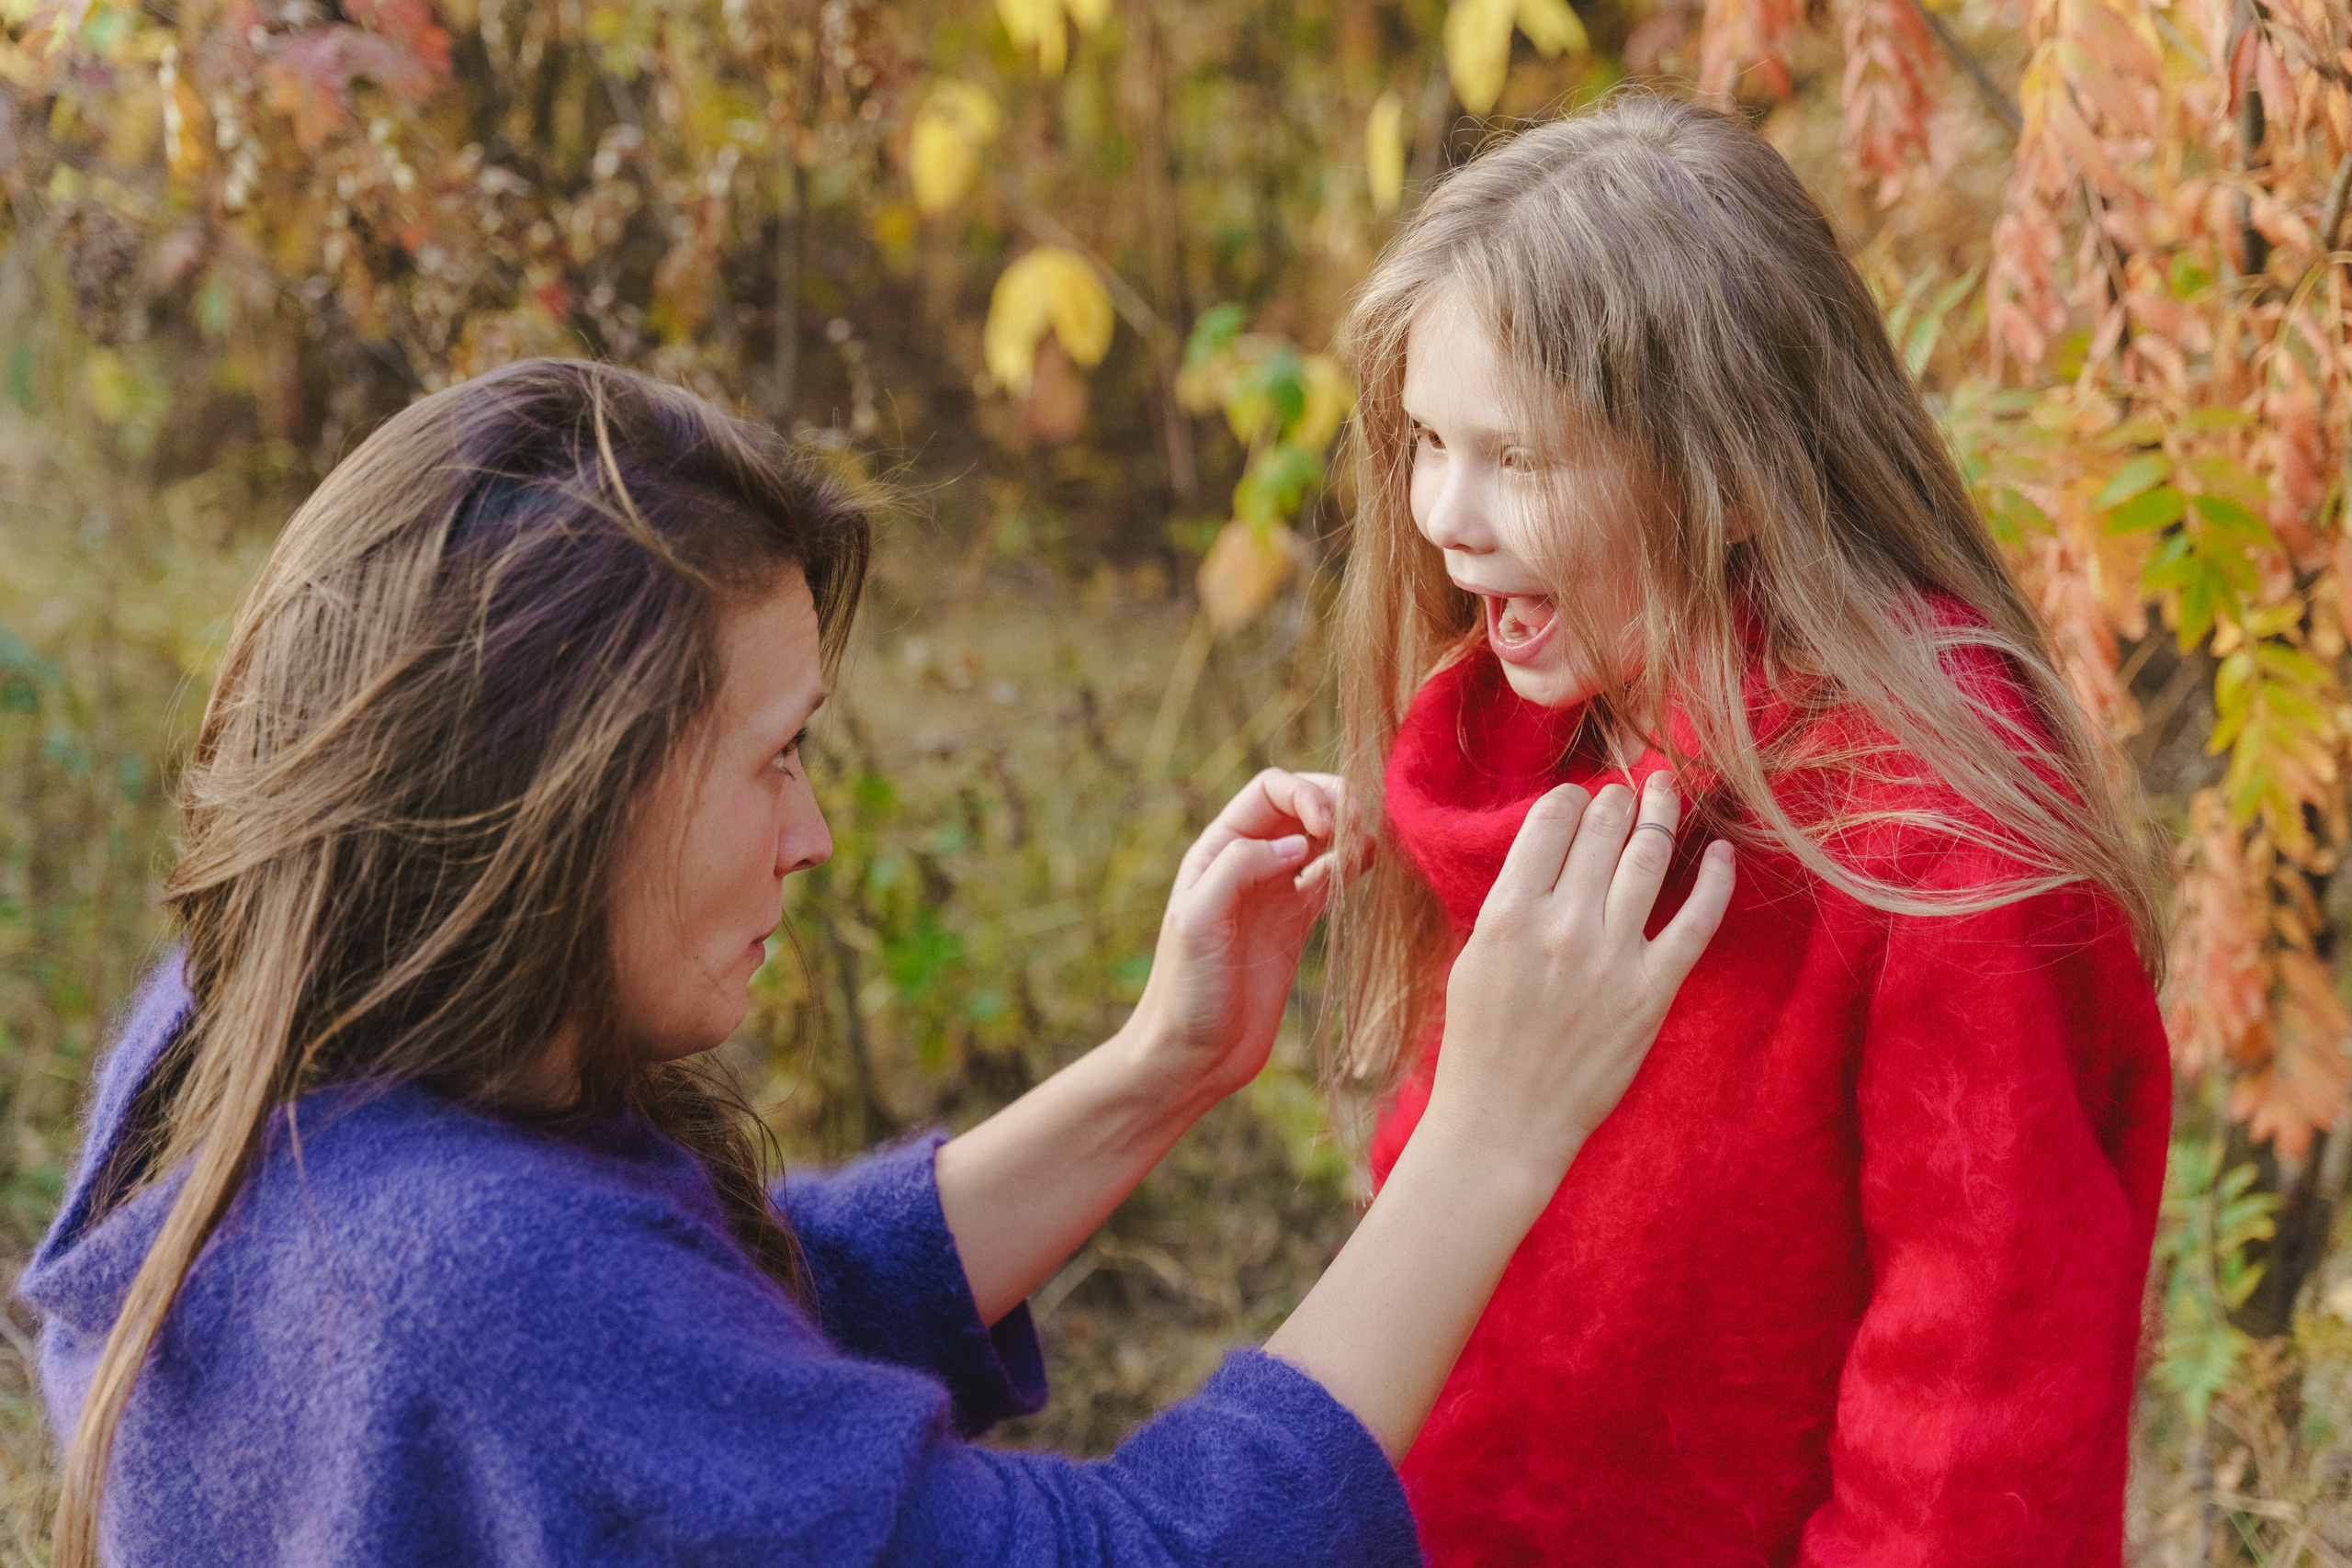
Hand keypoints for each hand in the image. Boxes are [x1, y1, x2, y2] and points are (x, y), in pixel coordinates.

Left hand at [1121, 768, 1341, 1104]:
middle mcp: (1249, 862)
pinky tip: (1371, 867)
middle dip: (1337, 803)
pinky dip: (1355, 865)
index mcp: (1217, 849)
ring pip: (1323, 838)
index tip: (1328, 829)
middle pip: (1303, 804)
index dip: (1306, 794)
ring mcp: (1277, 892)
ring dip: (1351, 831)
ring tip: (1370, 849)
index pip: (1271, 789)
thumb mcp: (1198, 921)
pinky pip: (1333, 878)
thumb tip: (1300, 844)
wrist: (1194, 1056)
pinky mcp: (1298, 925)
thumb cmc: (1186, 992)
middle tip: (1361, 831)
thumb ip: (1240, 869)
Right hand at [1421, 773, 1733, 1185]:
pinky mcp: (1651, 992)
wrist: (1503, 1121)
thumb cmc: (1480, 1041)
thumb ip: (1513, 901)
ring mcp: (1612, 959)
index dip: (1570, 797)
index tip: (1580, 795)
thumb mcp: (1475, 956)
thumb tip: (1552, 848)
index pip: (1550, 822)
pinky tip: (1721, 852)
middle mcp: (1562, 927)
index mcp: (1508, 913)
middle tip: (1626, 788)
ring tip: (1664, 795)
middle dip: (1617, 798)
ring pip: (1648, 859)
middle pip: (1603, 831)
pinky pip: (1695, 922)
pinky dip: (1714, 881)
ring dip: (1661, 816)